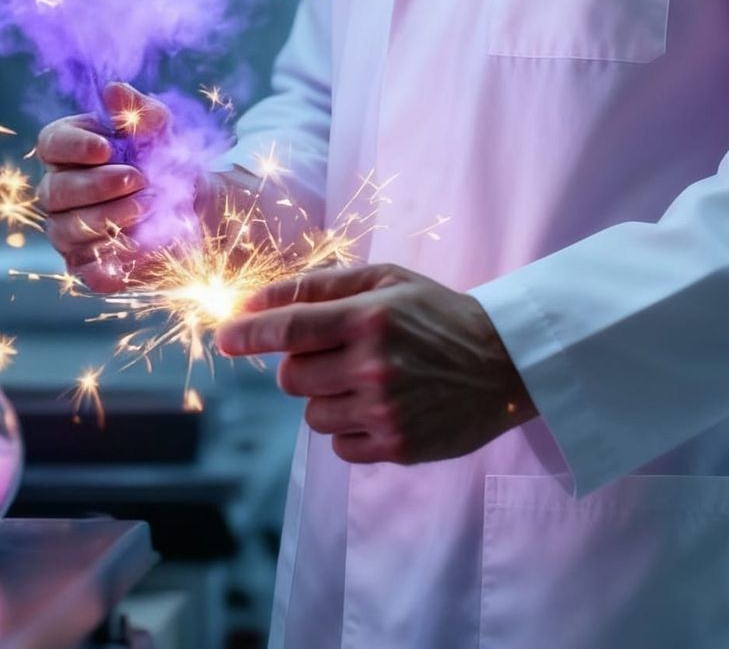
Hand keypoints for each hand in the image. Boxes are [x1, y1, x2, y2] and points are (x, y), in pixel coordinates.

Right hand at [36, 82, 262, 291]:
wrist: (194, 204)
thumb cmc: (166, 158)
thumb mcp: (161, 130)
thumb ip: (139, 111)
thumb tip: (113, 90)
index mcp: (69, 149)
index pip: (50, 144)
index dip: (72, 147)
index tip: (105, 148)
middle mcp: (58, 191)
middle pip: (54, 191)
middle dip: (97, 186)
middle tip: (139, 178)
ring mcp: (68, 231)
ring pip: (67, 230)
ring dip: (109, 217)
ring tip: (148, 205)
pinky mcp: (87, 265)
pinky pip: (87, 269)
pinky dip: (111, 260)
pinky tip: (138, 244)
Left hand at [215, 263, 537, 464]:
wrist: (504, 363)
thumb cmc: (438, 314)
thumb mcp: (388, 280)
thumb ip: (321, 285)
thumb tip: (255, 300)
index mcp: (370, 316)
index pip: (290, 327)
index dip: (249, 333)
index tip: (224, 337)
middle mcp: (373, 365)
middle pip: (292, 377)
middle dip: (303, 365)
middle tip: (338, 352)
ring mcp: (384, 410)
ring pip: (312, 414)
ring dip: (328, 398)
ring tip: (369, 380)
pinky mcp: (396, 447)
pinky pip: (339, 445)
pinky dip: (350, 428)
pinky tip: (382, 406)